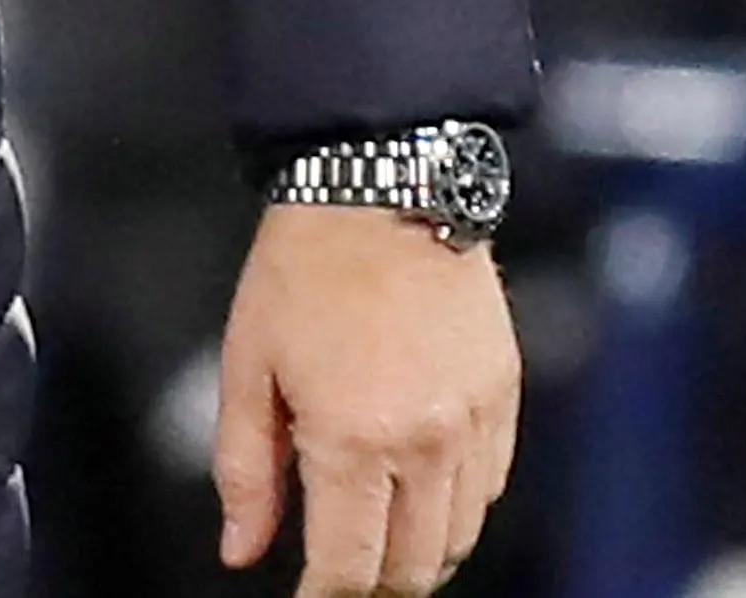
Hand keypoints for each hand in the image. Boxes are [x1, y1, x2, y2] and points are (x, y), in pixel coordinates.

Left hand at [213, 202, 519, 597]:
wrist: (384, 188)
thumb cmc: (305, 270)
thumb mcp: (247, 365)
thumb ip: (244, 470)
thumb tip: (241, 550)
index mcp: (352, 440)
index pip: (348, 566)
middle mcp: (424, 444)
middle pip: (413, 566)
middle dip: (372, 584)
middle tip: (339, 570)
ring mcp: (473, 423)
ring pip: (460, 536)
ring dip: (420, 554)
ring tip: (380, 538)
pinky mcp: (504, 397)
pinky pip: (492, 486)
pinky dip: (459, 507)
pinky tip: (422, 490)